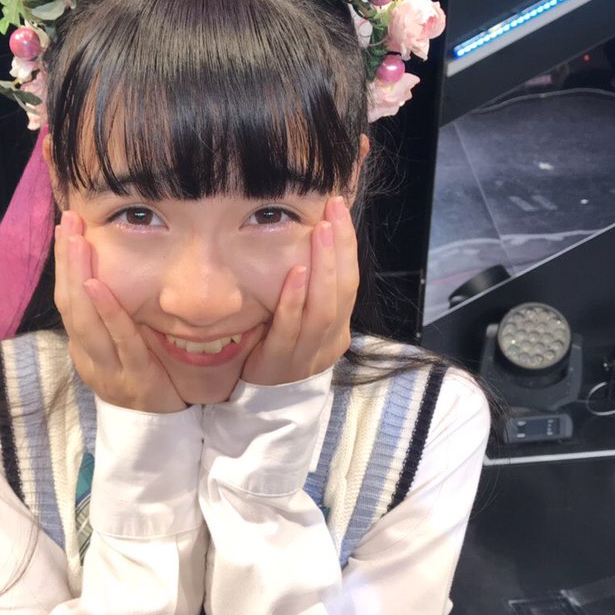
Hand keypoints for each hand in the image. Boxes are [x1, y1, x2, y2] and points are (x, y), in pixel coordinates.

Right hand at [53, 211, 187, 413]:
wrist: (158, 433)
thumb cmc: (143, 381)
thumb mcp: (119, 350)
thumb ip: (112, 320)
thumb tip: (109, 273)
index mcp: (83, 349)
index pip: (67, 302)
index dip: (64, 266)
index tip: (65, 229)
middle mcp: (88, 357)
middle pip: (70, 305)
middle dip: (67, 261)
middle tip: (68, 223)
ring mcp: (107, 369)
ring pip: (84, 320)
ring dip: (79, 276)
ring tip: (77, 242)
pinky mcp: (134, 378)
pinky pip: (120, 341)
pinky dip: (108, 312)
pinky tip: (99, 285)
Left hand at [241, 196, 356, 385]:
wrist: (264, 406)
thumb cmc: (281, 352)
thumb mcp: (302, 324)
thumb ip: (309, 294)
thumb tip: (306, 241)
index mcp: (340, 328)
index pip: (350, 282)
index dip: (347, 245)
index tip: (339, 209)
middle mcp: (331, 340)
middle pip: (342, 290)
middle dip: (339, 248)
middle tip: (332, 211)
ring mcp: (309, 354)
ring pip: (323, 308)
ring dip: (322, 267)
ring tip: (319, 233)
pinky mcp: (281, 362)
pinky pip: (290, 328)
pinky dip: (293, 300)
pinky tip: (294, 273)